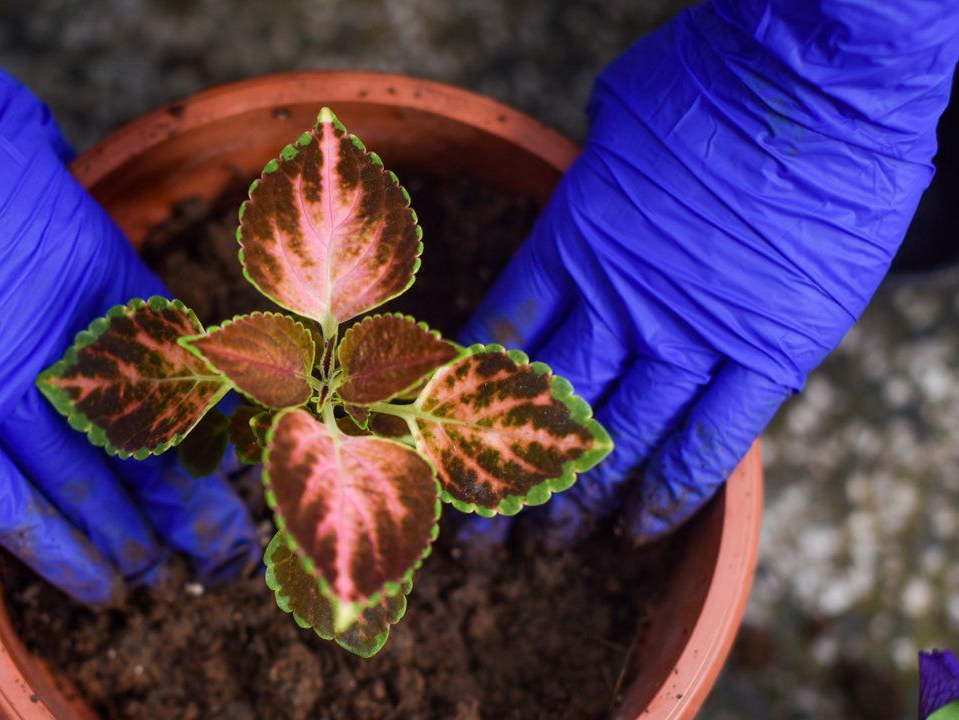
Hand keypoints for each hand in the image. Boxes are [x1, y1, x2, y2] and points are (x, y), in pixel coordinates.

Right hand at [0, 0, 256, 602]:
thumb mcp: (32, 140)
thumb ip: (59, 183)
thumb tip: (56, 176)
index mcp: (107, 276)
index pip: (184, 372)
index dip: (213, 424)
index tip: (235, 459)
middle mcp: (73, 348)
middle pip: (152, 445)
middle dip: (193, 508)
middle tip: (225, 554)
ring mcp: (4, 394)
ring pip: (89, 490)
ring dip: (131, 542)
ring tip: (162, 580)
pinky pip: (4, 505)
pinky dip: (52, 551)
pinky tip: (92, 586)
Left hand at [461, 0, 958, 546]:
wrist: (827, 78)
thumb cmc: (717, 73)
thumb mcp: (617, 110)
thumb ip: (584, 171)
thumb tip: (571, 187)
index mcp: (573, 240)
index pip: (500, 334)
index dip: (462, 398)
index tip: (438, 443)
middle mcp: (622, 301)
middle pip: (543, 407)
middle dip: (503, 479)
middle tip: (476, 536)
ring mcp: (694, 335)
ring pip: (619, 439)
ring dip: (579, 502)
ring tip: (546, 547)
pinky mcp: (768, 355)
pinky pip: (709, 442)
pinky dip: (670, 492)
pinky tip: (638, 533)